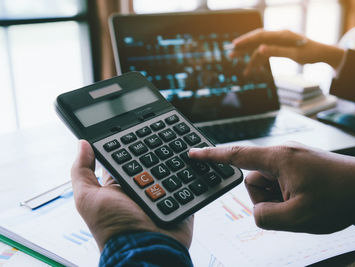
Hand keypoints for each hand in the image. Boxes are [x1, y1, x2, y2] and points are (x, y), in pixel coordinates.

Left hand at [71, 140, 192, 250]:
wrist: (146, 250)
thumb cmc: (114, 229)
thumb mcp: (88, 199)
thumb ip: (82, 171)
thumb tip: (82, 143)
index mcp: (118, 185)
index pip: (123, 157)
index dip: (128, 143)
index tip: (135, 125)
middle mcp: (139, 188)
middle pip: (148, 160)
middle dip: (154, 148)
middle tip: (162, 131)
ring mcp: (160, 193)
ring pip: (168, 168)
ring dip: (173, 158)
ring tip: (179, 143)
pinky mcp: (179, 200)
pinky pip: (186, 182)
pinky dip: (189, 172)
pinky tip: (192, 159)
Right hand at [189, 143, 354, 233]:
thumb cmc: (338, 199)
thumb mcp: (298, 217)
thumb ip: (266, 217)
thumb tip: (257, 212)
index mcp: (277, 159)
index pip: (235, 155)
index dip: (211, 156)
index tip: (192, 153)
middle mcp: (282, 155)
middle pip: (253, 179)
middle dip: (265, 198)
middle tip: (292, 205)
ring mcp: (292, 159)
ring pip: (267, 184)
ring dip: (278, 199)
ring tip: (304, 203)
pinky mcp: (300, 166)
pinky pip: (281, 182)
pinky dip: (287, 195)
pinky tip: (307, 200)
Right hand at [231, 29, 344, 74]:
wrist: (323, 53)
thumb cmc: (311, 53)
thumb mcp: (294, 55)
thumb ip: (276, 51)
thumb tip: (259, 49)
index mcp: (282, 35)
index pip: (260, 36)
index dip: (246, 40)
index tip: (235, 44)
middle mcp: (278, 36)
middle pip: (256, 41)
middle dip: (243, 48)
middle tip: (230, 54)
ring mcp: (279, 42)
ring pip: (259, 49)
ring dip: (249, 58)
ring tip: (239, 67)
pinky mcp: (280, 47)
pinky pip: (266, 54)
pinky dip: (259, 62)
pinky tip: (252, 70)